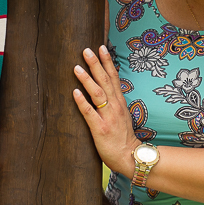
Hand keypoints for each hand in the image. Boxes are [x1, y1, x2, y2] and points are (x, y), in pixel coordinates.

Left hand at [73, 46, 138, 175]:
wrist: (129, 156)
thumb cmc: (122, 137)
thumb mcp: (121, 115)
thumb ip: (113, 102)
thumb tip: (103, 89)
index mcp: (119, 102)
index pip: (114, 77)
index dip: (107, 62)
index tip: (101, 47)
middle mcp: (115, 106)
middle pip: (105, 81)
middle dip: (96, 64)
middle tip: (86, 50)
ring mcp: (108, 117)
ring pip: (97, 93)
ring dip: (87, 79)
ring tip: (77, 67)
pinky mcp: (100, 128)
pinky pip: (89, 112)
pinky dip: (82, 101)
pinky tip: (74, 92)